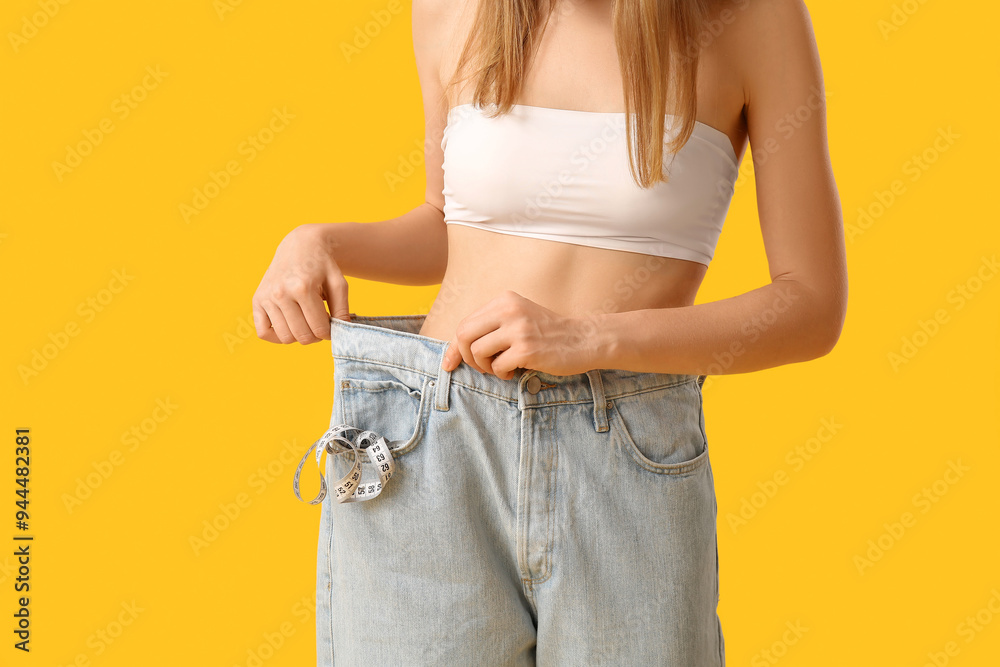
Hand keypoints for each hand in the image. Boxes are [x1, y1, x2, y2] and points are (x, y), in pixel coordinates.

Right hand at [252, 224, 350, 343]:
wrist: (300, 245)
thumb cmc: (322, 265)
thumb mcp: (338, 283)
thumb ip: (342, 309)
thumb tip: (341, 332)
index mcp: (303, 288)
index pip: (319, 329)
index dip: (329, 333)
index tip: (331, 326)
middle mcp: (281, 293)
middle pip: (302, 336)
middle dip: (316, 336)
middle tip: (320, 324)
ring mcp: (266, 297)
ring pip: (285, 338)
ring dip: (299, 336)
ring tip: (306, 322)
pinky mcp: (257, 300)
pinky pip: (263, 332)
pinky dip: (276, 337)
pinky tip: (289, 327)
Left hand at [440, 290, 597, 378]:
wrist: (583, 340)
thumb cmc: (547, 334)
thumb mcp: (518, 319)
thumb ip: (491, 328)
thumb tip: (454, 351)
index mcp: (504, 300)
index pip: (465, 323)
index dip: (454, 347)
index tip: (450, 364)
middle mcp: (509, 310)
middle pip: (464, 335)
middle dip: (467, 357)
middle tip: (483, 366)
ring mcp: (518, 329)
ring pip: (478, 352)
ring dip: (486, 367)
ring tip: (502, 368)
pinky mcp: (527, 349)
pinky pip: (498, 367)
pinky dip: (502, 374)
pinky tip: (515, 371)